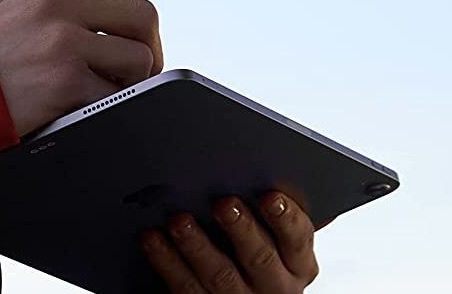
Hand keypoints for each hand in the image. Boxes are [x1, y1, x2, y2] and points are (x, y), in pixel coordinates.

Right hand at [0, 0, 163, 135]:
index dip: (136, 23)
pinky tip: (76, 109)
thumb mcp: (24, 13)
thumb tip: (130, 34)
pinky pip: (113, 98)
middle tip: (135, 76)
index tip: (130, 46)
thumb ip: (73, 12)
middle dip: (149, 50)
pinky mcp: (64, 80)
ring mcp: (63, 42)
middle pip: (143, 16)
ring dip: (126, 85)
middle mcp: (59, 4)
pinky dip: (103, 110)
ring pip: (138, 59)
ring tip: (96, 94)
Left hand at [141, 190, 318, 292]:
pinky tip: (153, 239)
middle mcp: (273, 285)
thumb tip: (254, 169)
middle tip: (222, 203)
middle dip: (240, 229)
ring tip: (179, 220)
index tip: (270, 196)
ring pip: (219, 275)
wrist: (232, 292)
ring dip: (197, 245)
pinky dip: (167, 261)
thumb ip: (269, 209)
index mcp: (297, 262)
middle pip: (259, 257)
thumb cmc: (252, 250)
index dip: (285, 217)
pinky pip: (185, 288)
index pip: (298, 238)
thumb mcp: (272, 234)